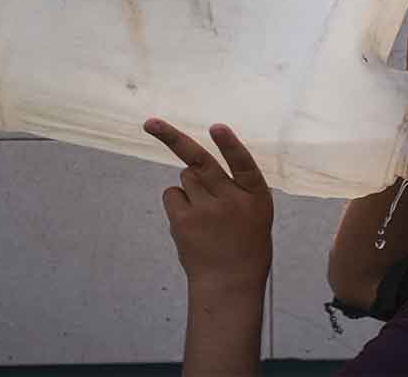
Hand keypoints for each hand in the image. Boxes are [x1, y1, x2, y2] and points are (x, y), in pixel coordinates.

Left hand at [143, 118, 272, 289]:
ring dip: (190, 186)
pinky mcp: (184, 221)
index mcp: (257, 197)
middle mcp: (231, 201)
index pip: (243, 164)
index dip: (229, 145)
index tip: (216, 127)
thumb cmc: (246, 246)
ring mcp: (206, 211)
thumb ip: (236, 190)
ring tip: (204, 212)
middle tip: (150, 123)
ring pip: (186, 177)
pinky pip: (172, 194)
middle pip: (199, 162)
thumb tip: (193, 168)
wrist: (230, 285)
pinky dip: (178, 202)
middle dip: (172, 138)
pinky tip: (191, 221)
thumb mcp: (256, 215)